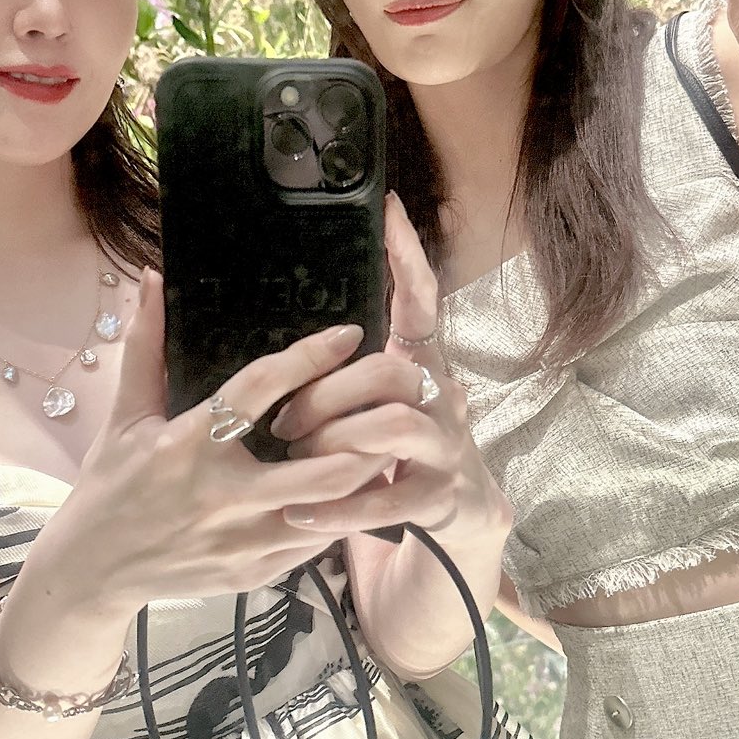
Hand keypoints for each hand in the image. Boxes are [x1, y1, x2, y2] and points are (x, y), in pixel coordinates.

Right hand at [57, 271, 391, 605]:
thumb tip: (152, 278)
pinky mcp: (251, 573)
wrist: (91, 571)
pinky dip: (336, 516)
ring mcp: (240, 541)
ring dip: (360, 479)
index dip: (310, 357)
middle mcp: (220, 494)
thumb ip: (146, 347)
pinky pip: (310, 543)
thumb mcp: (124, 417)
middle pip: (319, 468)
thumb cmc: (110, 485)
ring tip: (383, 446)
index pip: (260, 389)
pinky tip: (351, 492)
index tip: (351, 334)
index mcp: (189, 443)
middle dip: (362, 438)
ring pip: (327, 512)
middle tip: (388, 406)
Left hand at [270, 194, 512, 544]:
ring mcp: (445, 448)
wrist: (456, 528)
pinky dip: (338, 508)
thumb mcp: (373, 406)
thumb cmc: (391, 457)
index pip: (420, 303)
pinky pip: (386, 497)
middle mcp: (442, 398)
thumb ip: (343, 371)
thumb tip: (293, 336)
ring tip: (294, 460)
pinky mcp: (438, 498)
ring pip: (390, 425)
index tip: (388, 210)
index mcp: (420, 367)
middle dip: (328, 393)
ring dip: (333, 441)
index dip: (407, 259)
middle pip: (386, 371)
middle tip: (282, 422)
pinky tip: (301, 516)